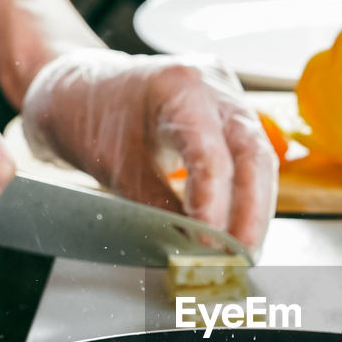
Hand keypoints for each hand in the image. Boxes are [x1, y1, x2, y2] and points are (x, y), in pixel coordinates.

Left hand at [20, 49, 277, 248]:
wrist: (80, 88)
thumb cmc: (89, 116)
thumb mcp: (118, 169)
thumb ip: (158, 208)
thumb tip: (191, 248)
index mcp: (179, 87)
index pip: (210, 154)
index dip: (214, 205)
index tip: (209, 245)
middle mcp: (212, 85)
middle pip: (253, 154)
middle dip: (252, 213)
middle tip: (241, 256)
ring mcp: (227, 96)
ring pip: (260, 158)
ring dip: (256, 209)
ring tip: (244, 251)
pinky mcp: (231, 113)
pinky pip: (251, 157)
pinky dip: (247, 195)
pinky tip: (242, 227)